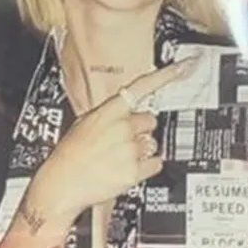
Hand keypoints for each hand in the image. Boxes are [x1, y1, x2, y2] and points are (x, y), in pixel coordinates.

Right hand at [24, 60, 199, 228]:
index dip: (165, 75)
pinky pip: (156, 163)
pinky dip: (146, 167)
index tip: (184, 66)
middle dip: (141, 130)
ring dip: (141, 150)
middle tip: (123, 141)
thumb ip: (109, 113)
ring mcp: (130, 149)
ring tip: (120, 157)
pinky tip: (128, 168)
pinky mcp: (135, 171)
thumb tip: (126, 108)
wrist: (63, 182)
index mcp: (109, 111)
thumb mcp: (85, 122)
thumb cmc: (71, 153)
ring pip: (152, 143)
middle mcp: (122, 127)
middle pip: (150, 120)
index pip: (141, 87)